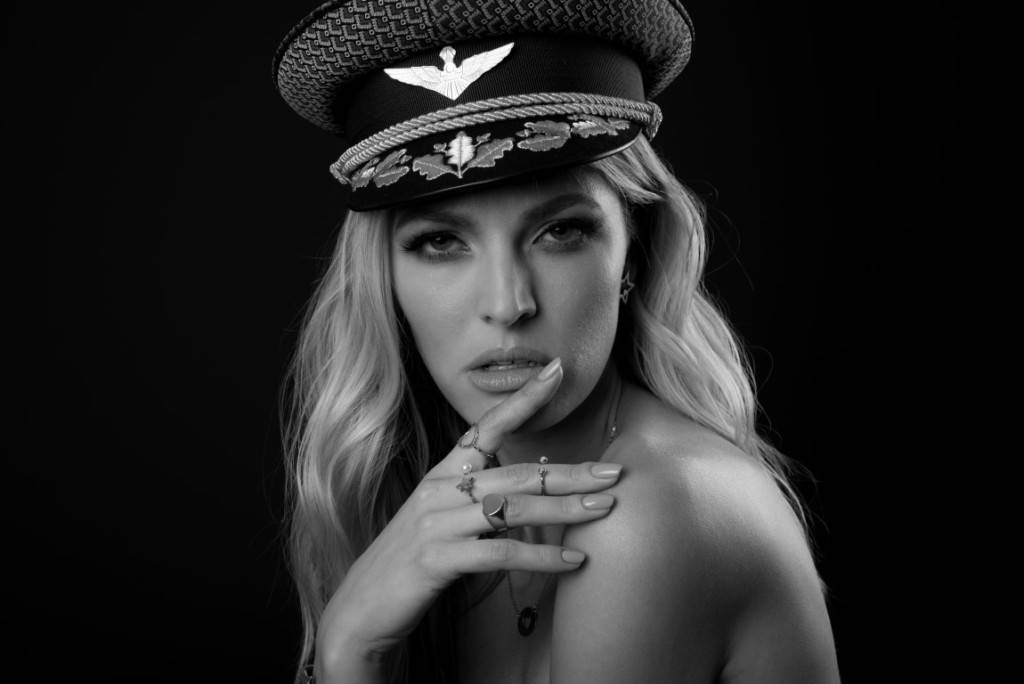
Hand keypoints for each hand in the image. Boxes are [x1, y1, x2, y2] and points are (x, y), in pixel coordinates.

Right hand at [314, 358, 622, 679]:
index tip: (558, 370)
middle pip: (517, 472)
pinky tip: (573, 561)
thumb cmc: (416, 559)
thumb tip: (538, 483)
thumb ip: (482, 496)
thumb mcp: (445, 516)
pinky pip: (500, 552)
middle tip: (614, 472)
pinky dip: (541, 557)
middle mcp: (440, 489)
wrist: (364, 604)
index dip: (524, 398)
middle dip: (570, 473)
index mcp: (445, 472)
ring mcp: (437, 522)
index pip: (489, 424)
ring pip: (513, 508)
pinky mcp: (437, 558)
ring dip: (565, 510)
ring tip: (605, 510)